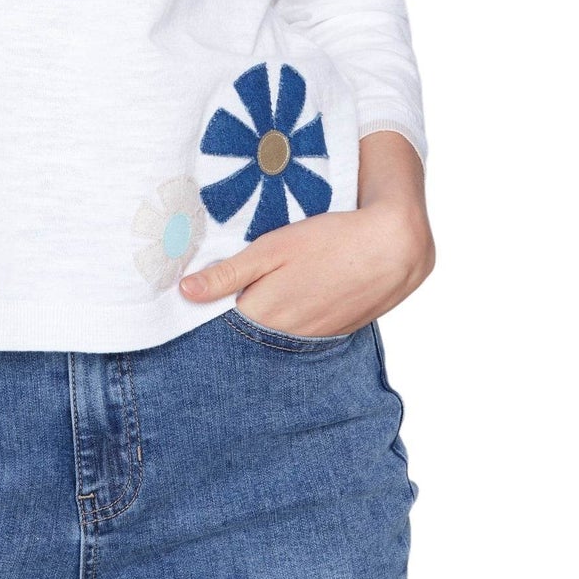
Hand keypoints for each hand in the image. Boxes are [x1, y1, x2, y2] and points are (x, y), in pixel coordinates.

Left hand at [178, 131, 434, 336]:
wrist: (393, 248)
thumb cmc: (330, 241)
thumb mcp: (271, 248)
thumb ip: (228, 274)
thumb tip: (185, 292)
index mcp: (265, 314)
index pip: (220, 326)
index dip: (207, 310)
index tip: (194, 296)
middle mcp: (287, 335)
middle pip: (247, 333)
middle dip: (232, 317)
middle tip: (223, 290)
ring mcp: (313, 337)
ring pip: (275, 334)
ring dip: (264, 319)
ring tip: (263, 289)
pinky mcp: (334, 332)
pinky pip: (301, 333)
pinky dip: (291, 320)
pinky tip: (295, 294)